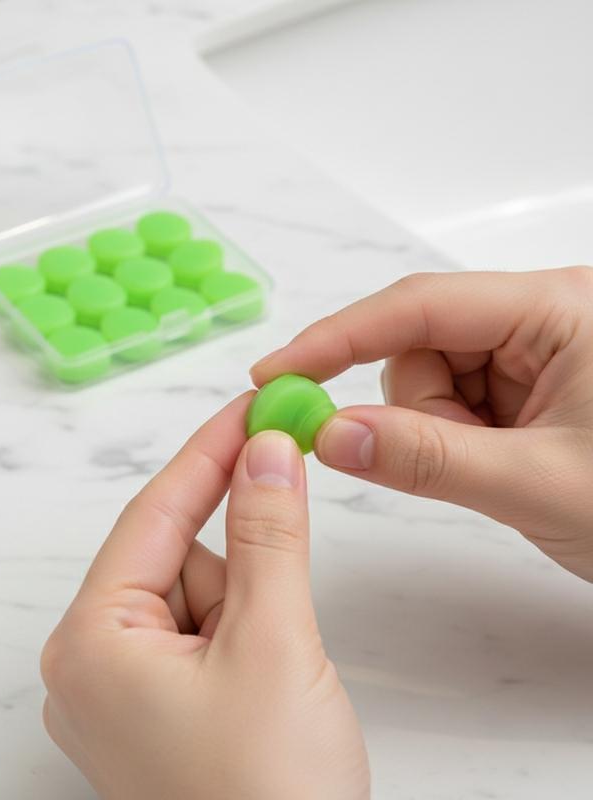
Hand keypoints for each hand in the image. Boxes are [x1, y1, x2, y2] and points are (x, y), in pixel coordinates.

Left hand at [41, 395, 368, 799]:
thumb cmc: (269, 794)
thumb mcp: (275, 644)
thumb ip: (270, 535)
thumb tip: (267, 449)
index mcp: (91, 641)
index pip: (155, 514)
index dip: (208, 452)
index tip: (252, 405)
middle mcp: (89, 662)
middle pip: (178, 559)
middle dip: (240, 565)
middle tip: (280, 598)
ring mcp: (120, 692)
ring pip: (197, 597)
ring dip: (249, 612)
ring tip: (275, 679)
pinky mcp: (154, 711)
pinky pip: (200, 635)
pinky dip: (243, 638)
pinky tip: (263, 691)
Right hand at [252, 267, 592, 581]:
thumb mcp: (539, 484)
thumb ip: (427, 459)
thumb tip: (328, 433)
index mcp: (556, 310)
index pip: (419, 306)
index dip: (338, 337)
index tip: (275, 372)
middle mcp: (540, 317)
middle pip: (418, 345)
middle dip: (418, 411)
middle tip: (461, 463)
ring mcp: (531, 351)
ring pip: (427, 378)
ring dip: (437, 431)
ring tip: (500, 468)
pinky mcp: (523, 384)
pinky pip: (448, 402)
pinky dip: (451, 438)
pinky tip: (500, 462)